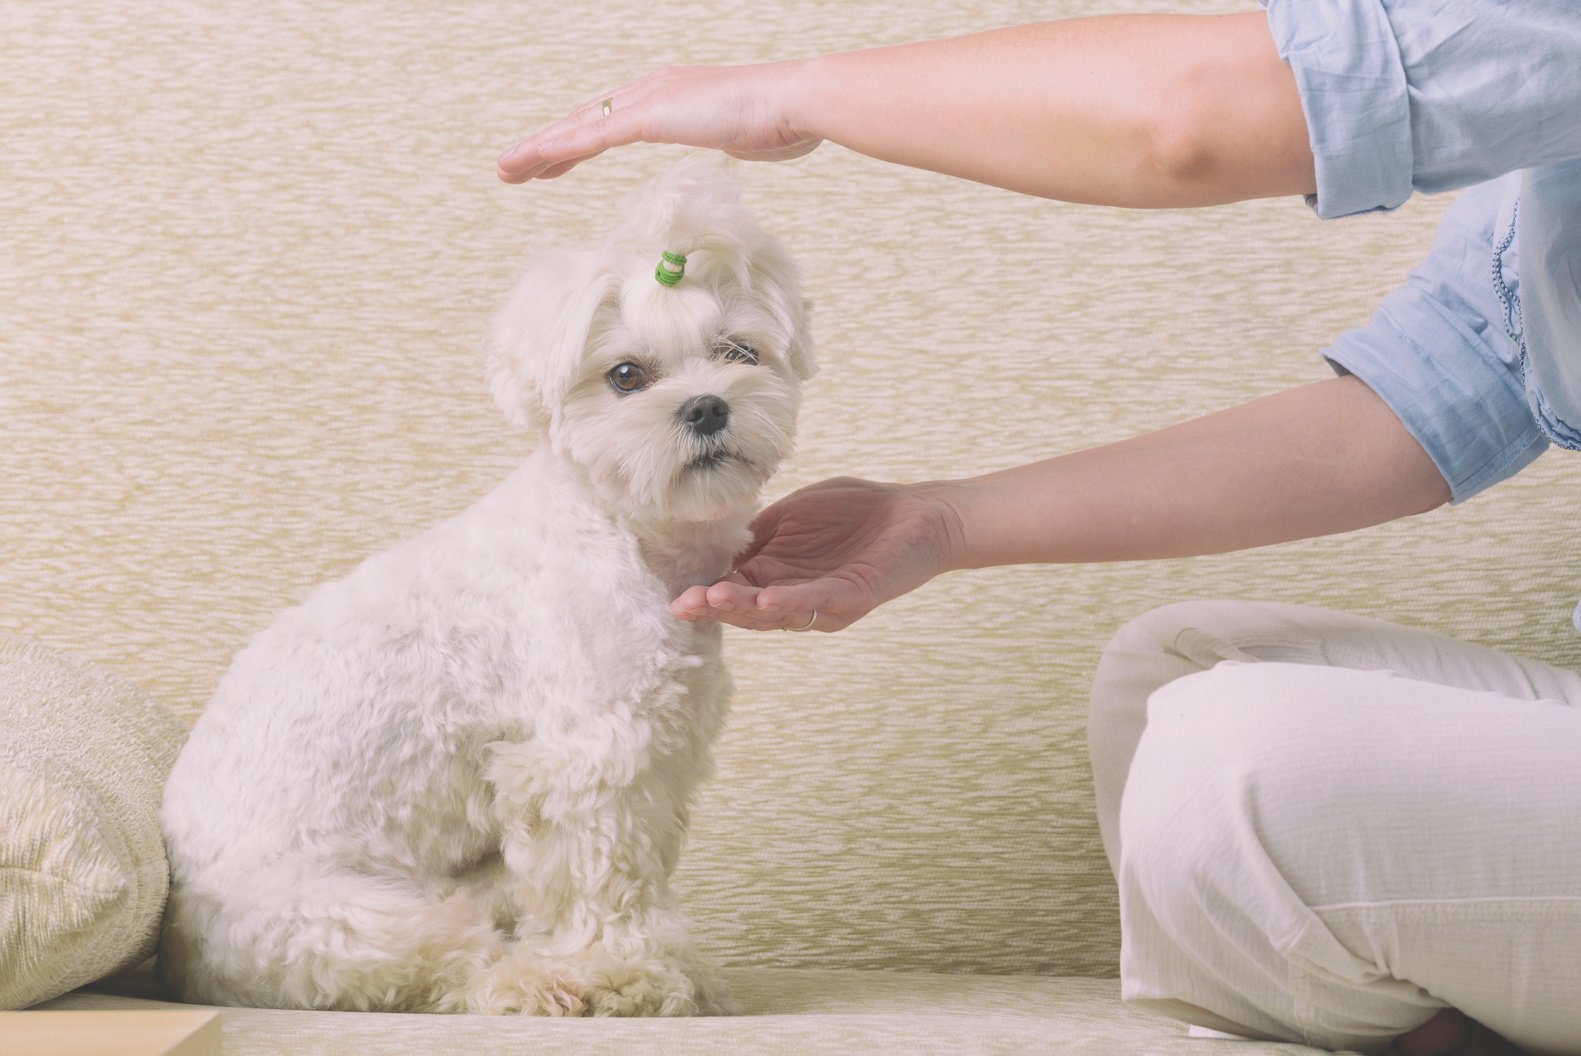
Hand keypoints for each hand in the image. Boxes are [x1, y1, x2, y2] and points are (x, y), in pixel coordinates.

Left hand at [497, 62, 821, 183]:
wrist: (794, 103)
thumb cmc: (782, 120)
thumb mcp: (746, 134)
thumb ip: (733, 137)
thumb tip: (739, 143)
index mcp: (668, 97)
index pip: (608, 122)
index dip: (574, 142)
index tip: (550, 162)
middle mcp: (650, 91)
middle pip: (583, 121)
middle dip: (544, 146)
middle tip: (511, 167)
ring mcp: (647, 101)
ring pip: (578, 127)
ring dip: (539, 149)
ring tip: (507, 169)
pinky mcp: (650, 116)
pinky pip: (594, 136)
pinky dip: (562, 148)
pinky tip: (537, 160)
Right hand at [671, 476, 966, 632]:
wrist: (918, 513)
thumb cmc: (857, 511)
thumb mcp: (794, 515)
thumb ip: (759, 531)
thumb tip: (718, 542)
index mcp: (779, 574)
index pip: (735, 590)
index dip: (707, 594)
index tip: (678, 596)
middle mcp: (797, 595)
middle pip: (749, 609)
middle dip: (715, 608)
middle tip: (685, 606)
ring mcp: (824, 600)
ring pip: (777, 611)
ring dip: (744, 608)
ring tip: (713, 600)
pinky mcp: (853, 595)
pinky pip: (817, 601)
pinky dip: (791, 600)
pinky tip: (766, 598)